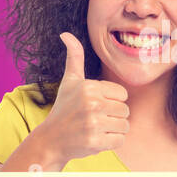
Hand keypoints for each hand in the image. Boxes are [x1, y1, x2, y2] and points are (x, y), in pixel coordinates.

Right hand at [34, 33, 129, 166]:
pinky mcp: (96, 141)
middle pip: (126, 110)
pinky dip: (111, 142)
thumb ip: (74, 58)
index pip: (123, 95)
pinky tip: (95, 139)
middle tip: (93, 119)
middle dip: (113, 117)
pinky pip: (120, 140)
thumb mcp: (70, 81)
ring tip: (94, 128)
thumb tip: (66, 34)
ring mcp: (93, 122)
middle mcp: (92, 102)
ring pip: (125, 126)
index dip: (111, 101)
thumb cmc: (64, 109)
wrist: (51, 139)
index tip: (94, 105)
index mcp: (89, 86)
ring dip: (113, 130)